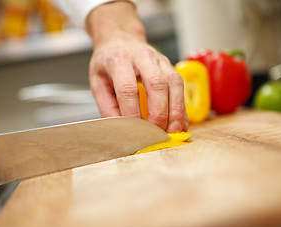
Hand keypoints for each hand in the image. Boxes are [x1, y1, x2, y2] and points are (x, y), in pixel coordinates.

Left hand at [86, 1, 188, 132]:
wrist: (120, 39)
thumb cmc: (108, 61)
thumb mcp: (98, 82)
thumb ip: (107, 106)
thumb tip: (120, 130)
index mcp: (119, 60)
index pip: (128, 88)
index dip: (132, 112)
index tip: (134, 131)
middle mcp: (142, 56)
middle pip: (156, 83)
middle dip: (159, 112)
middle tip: (157, 133)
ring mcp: (159, 59)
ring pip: (174, 83)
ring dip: (176, 110)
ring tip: (174, 130)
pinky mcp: (170, 66)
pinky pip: (180, 85)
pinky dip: (182, 107)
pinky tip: (181, 122)